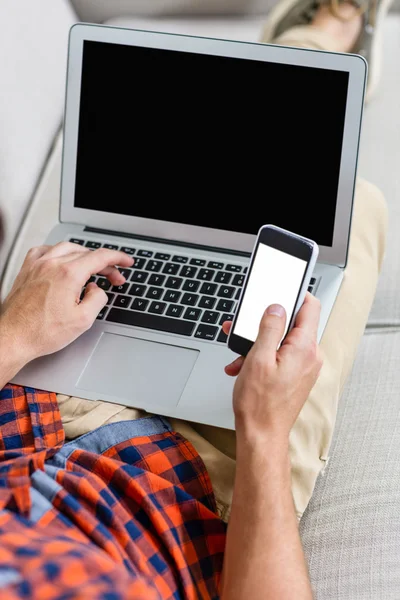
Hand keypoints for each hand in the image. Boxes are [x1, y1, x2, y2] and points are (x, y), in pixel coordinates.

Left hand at [0, 242, 133, 367]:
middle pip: (86, 253)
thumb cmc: (41, 332)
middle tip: (113, 277)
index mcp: (68, 274)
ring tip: (92, 268)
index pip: (101, 257)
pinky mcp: (27, 270)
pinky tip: (61, 260)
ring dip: (84, 255)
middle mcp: (51, 264)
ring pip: (67, 248)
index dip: (118, 258)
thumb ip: (98, 299)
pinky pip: (44, 251)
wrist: (13, 338)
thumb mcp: (83, 320)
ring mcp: (37, 265)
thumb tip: (98, 290)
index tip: (126, 262)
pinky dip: (58, 252)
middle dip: (104, 264)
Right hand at [223, 294, 322, 442]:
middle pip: (291, 324)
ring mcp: (304, 367)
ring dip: (258, 343)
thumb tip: (276, 307)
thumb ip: (270, 328)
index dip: (294, 294)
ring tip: (238, 355)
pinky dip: (262, 357)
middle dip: (263, 324)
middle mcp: (310, 356)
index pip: (310, 307)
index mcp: (304, 347)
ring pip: (281, 342)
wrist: (261, 435)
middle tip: (243, 327)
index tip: (277, 290)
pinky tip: (243, 367)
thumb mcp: (258, 357)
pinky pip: (280, 357)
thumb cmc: (259, 403)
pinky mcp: (296, 376)